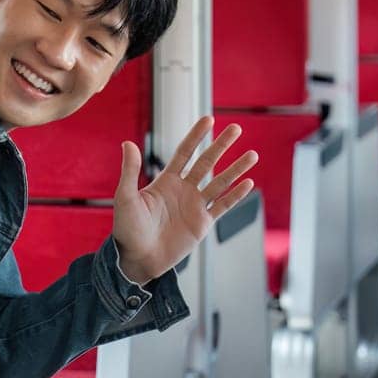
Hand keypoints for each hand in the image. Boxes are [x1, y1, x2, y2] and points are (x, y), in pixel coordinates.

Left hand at [113, 115, 256, 284]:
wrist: (138, 258)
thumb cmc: (127, 229)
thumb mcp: (125, 197)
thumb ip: (130, 171)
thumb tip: (127, 143)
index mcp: (165, 181)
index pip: (184, 152)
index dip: (196, 136)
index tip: (208, 120)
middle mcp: (183, 190)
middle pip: (206, 163)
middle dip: (221, 146)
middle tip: (236, 129)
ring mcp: (195, 206)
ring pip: (220, 183)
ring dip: (236, 169)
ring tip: (252, 155)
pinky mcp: (203, 224)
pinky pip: (223, 206)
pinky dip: (235, 196)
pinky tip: (248, 183)